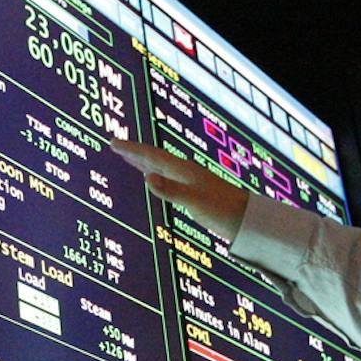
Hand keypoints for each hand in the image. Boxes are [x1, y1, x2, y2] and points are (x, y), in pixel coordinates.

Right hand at [109, 139, 248, 241]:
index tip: (113, 142)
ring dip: (143, 162)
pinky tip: (154, 179)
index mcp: (182, 170)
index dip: (131, 149)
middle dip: (133, 152)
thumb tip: (147, 178)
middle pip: (154, 158)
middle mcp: (184, 172)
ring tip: (128, 158)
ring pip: (160, 167)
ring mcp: (189, 181)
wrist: (247, 219)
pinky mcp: (193, 192)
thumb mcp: (194, 201)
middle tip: (116, 145)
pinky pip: (168, 178)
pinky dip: (155, 175)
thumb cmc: (223, 210)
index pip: (151, 156)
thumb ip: (171, 191)